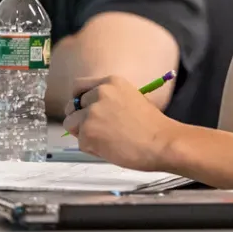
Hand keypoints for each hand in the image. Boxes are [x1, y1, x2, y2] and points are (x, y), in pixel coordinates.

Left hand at [62, 76, 178, 171]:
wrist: (162, 143)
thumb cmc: (152, 126)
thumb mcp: (131, 98)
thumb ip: (109, 100)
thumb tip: (89, 110)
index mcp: (110, 82)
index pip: (78, 87)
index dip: (79, 101)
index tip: (83, 110)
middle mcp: (98, 93)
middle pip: (71, 106)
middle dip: (79, 119)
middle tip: (96, 130)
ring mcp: (91, 113)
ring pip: (70, 124)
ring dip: (83, 134)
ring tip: (105, 140)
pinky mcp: (87, 132)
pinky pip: (80, 143)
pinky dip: (92, 149)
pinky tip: (110, 149)